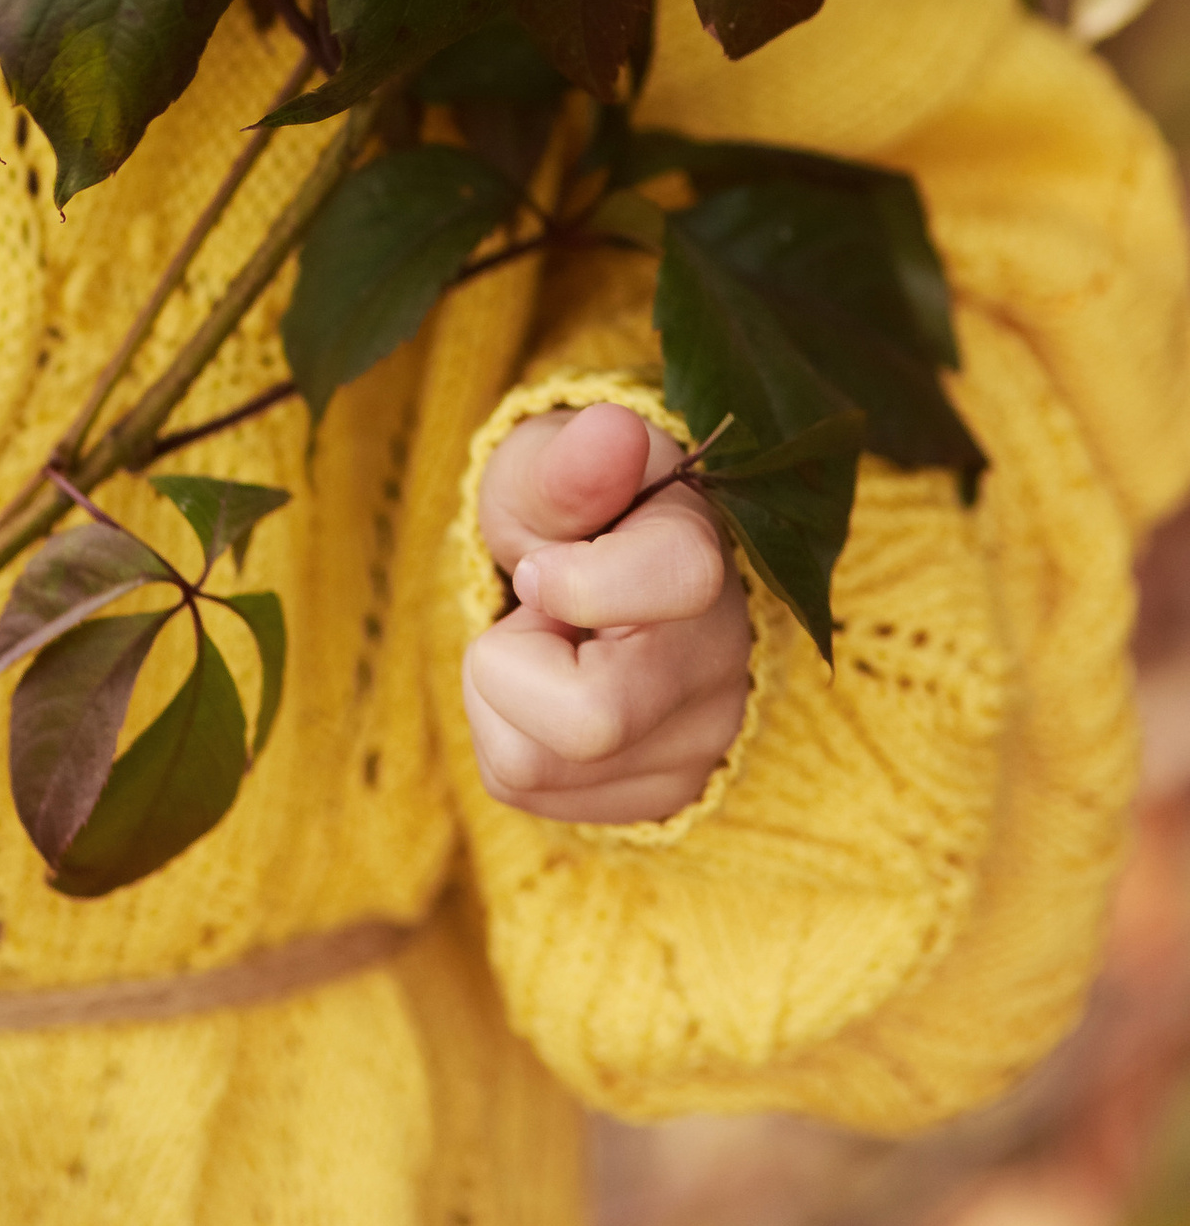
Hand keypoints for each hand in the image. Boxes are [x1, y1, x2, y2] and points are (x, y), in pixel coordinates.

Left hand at [462, 401, 751, 825]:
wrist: (589, 572)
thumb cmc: (565, 509)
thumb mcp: (547, 468)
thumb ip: (569, 463)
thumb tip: (612, 432)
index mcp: (702, 554)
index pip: (676, 586)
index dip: (575, 582)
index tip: (537, 569)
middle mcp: (724, 659)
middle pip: (590, 720)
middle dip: (512, 660)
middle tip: (531, 614)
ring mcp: (700, 739)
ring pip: (537, 764)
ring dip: (500, 696)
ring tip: (546, 647)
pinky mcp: (658, 794)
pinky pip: (524, 786)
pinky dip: (505, 731)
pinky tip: (547, 689)